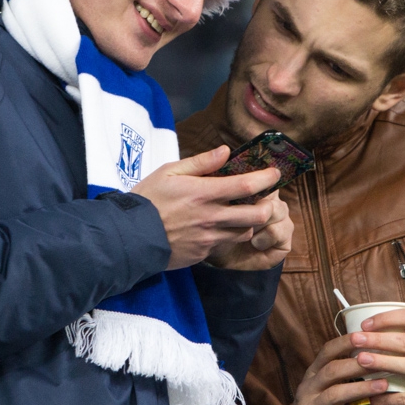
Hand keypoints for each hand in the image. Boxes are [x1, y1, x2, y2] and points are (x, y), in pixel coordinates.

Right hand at [131, 146, 282, 269]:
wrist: (129, 237)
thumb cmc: (147, 200)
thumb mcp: (169, 172)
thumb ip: (201, 162)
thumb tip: (225, 151)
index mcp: (204, 193)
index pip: (247, 185)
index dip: (267, 178)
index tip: (274, 173)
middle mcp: (212, 217)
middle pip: (258, 215)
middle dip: (268, 206)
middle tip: (264, 198)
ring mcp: (209, 238)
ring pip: (245, 232)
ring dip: (249, 222)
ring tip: (240, 213)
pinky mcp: (203, 253)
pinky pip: (226, 244)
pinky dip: (228, 234)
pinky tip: (217, 227)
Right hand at [285, 334, 390, 404]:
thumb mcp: (326, 388)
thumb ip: (344, 374)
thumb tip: (378, 354)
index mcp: (313, 375)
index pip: (327, 352)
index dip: (345, 342)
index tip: (367, 335)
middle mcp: (308, 389)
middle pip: (331, 371)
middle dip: (356, 364)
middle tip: (382, 359)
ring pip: (334, 395)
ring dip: (361, 388)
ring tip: (384, 385)